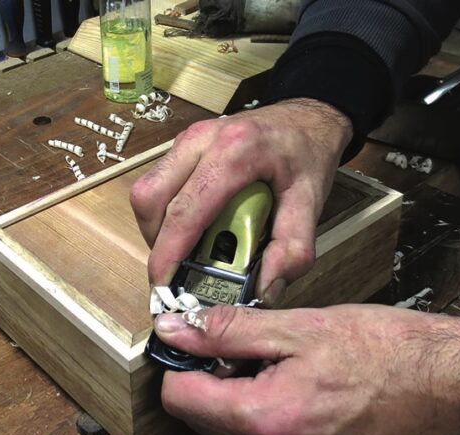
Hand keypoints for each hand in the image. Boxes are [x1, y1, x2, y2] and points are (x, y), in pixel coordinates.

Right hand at [129, 98, 351, 301]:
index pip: (185, 210)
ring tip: (186, 252)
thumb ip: (293, 249)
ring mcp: (187, 140)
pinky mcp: (182, 146)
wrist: (306, 116)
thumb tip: (264, 293)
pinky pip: (157, 184)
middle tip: (177, 272)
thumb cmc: (307, 154)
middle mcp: (201, 140)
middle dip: (157, 243)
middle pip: (151, 198)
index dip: (167, 255)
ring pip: (147, 192)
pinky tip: (191, 229)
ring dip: (158, 230)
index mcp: (234, 151)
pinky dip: (164, 215)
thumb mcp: (311, 202)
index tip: (163, 289)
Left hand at [153, 304, 459, 434]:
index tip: (197, 340)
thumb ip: (228, 330)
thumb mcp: (302, 326)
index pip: (181, 400)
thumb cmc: (393, 351)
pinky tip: (304, 392)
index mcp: (271, 420)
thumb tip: (175, 330)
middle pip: (206, 422)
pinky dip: (273, 421)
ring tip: (284, 368)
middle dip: (214, 383)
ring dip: (243, 403)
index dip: (182, 363)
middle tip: (250, 348)